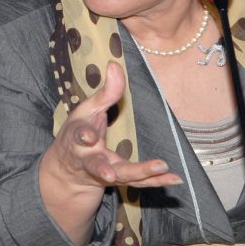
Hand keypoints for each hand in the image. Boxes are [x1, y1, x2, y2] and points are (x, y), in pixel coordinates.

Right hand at [47, 61, 181, 190]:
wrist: (68, 169)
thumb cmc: (79, 131)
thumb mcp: (87, 110)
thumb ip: (105, 91)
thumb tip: (115, 64)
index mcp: (78, 139)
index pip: (79, 136)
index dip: (83, 136)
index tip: (88, 137)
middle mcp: (89, 160)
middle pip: (98, 165)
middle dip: (106, 169)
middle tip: (114, 173)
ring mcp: (105, 173)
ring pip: (122, 176)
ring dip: (142, 174)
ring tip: (163, 168)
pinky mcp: (120, 180)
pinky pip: (139, 182)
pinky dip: (157, 181)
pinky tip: (176, 179)